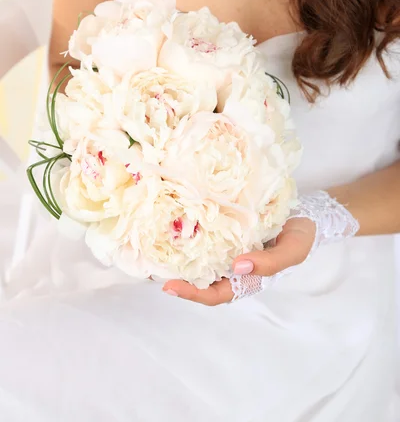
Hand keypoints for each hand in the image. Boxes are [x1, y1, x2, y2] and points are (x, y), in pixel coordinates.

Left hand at [162, 217, 315, 305]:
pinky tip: (176, 225)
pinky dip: (191, 235)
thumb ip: (269, 263)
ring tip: (153, 250)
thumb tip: (238, 266)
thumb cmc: (299, 235)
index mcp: (247, 278)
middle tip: (150, 268)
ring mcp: (228, 247)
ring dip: (179, 257)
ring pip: (200, 258)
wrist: (307, 213)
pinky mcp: (227, 228)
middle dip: (177, 276)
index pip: (216, 293)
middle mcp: (233, 265)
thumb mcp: (292, 251)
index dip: (193, 294)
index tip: (170, 287)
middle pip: (201, 278)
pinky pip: (207, 236)